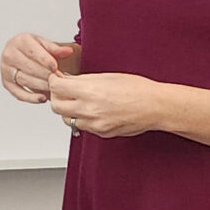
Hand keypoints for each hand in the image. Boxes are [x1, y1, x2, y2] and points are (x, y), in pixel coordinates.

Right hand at [0, 33, 79, 102]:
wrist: (20, 53)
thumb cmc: (34, 48)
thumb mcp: (45, 44)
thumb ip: (56, 49)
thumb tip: (69, 51)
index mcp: (20, 41)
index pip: (33, 52)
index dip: (45, 60)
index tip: (55, 67)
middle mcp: (9, 54)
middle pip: (29, 67)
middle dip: (46, 75)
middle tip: (59, 80)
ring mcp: (6, 69)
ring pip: (25, 80)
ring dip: (41, 86)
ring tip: (55, 88)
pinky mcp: (6, 83)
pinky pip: (18, 93)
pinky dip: (31, 98)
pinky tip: (43, 98)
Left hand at [46, 72, 161, 137]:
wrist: (155, 107)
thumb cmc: (137, 89)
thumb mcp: (107, 76)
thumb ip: (83, 80)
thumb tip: (66, 80)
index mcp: (90, 92)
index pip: (57, 87)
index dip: (54, 81)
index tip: (56, 78)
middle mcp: (90, 110)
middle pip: (56, 106)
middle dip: (56, 96)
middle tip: (62, 90)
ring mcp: (95, 124)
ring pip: (67, 119)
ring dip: (68, 110)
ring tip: (78, 100)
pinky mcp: (101, 133)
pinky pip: (83, 127)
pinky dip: (82, 118)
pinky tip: (92, 110)